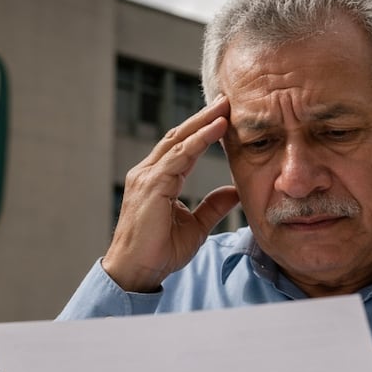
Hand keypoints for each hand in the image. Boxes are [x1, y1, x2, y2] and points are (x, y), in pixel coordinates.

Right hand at [102, 95, 239, 291]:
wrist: (137, 272)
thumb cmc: (159, 251)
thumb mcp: (196, 225)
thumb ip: (213, 206)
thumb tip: (234, 191)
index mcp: (157, 179)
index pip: (181, 146)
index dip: (201, 130)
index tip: (224, 115)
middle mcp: (148, 173)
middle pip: (179, 136)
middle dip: (203, 117)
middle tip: (226, 99)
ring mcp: (147, 177)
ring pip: (178, 141)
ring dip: (203, 122)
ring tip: (225, 108)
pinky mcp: (151, 185)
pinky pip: (178, 156)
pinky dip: (198, 141)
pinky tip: (216, 129)